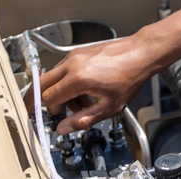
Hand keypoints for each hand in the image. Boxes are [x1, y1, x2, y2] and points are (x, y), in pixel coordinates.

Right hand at [31, 9, 180, 134]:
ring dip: (58, 92)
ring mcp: (74, 55)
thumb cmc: (131, 76)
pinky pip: (63, 69)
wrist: (142, 52)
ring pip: (52, 77)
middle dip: (38, 100)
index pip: (46, 98)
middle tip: (44, 112)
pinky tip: (84, 91)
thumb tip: (63, 129)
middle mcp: (72, 64)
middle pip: (40, 84)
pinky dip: (66, 82)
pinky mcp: (79, 52)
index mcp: (77, 79)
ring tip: (80, 103)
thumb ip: (83, 119)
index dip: (46, 112)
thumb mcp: (110, 105)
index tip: (50, 119)